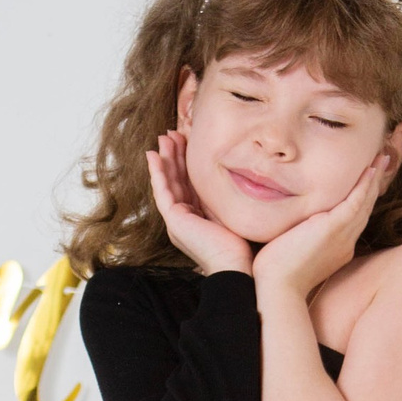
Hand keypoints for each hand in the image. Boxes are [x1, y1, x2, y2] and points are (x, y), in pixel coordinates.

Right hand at [145, 132, 253, 274]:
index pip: (189, 184)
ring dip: (165, 159)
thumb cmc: (243, 247)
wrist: (237, 268)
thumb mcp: (237, 214)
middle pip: (176, 180)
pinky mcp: (174, 221)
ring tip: (164, 137)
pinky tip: (153, 156)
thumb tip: (248, 176)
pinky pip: (162, 191)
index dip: (187, 162)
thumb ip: (232, 197)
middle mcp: (185, 219)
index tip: (189, 141)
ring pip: (168, 182)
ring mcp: (177, 220)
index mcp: (198, 218)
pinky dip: (157, 173)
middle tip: (173, 133)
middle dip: (174, 155)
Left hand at [248, 153, 389, 302]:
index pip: (353, 219)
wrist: (278, 287)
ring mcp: (343, 236)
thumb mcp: (292, 251)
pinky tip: (370, 170)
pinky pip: (356, 202)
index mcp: (337, 250)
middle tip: (381, 163)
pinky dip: (364, 185)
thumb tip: (290, 227)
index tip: (366, 182)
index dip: (361, 199)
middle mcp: (346, 243)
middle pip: (364, 209)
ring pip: (364, 203)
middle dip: (373, 185)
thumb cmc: (277, 274)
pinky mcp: (335, 228)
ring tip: (381, 159)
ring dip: (374, 179)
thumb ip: (298, 237)